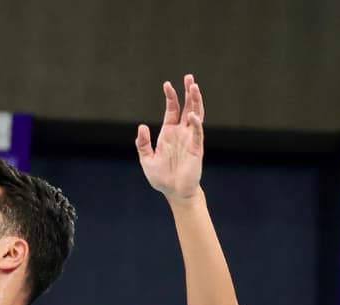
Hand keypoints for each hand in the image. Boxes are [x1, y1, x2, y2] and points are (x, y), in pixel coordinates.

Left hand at [136, 73, 204, 202]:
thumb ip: (143, 144)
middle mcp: (181, 132)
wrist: (174, 192)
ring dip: (196, 101)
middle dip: (188, 92)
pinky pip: (197, 132)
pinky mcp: (196, 147)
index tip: (167, 84)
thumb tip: (141, 126)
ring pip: (196, 114)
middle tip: (189, 77)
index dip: (170, 97)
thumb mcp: (146, 159)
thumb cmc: (161, 177)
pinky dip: (196, 123)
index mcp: (168, 133)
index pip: (172, 110)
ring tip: (194, 87)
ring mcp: (190, 138)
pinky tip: (193, 115)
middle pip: (187, 107)